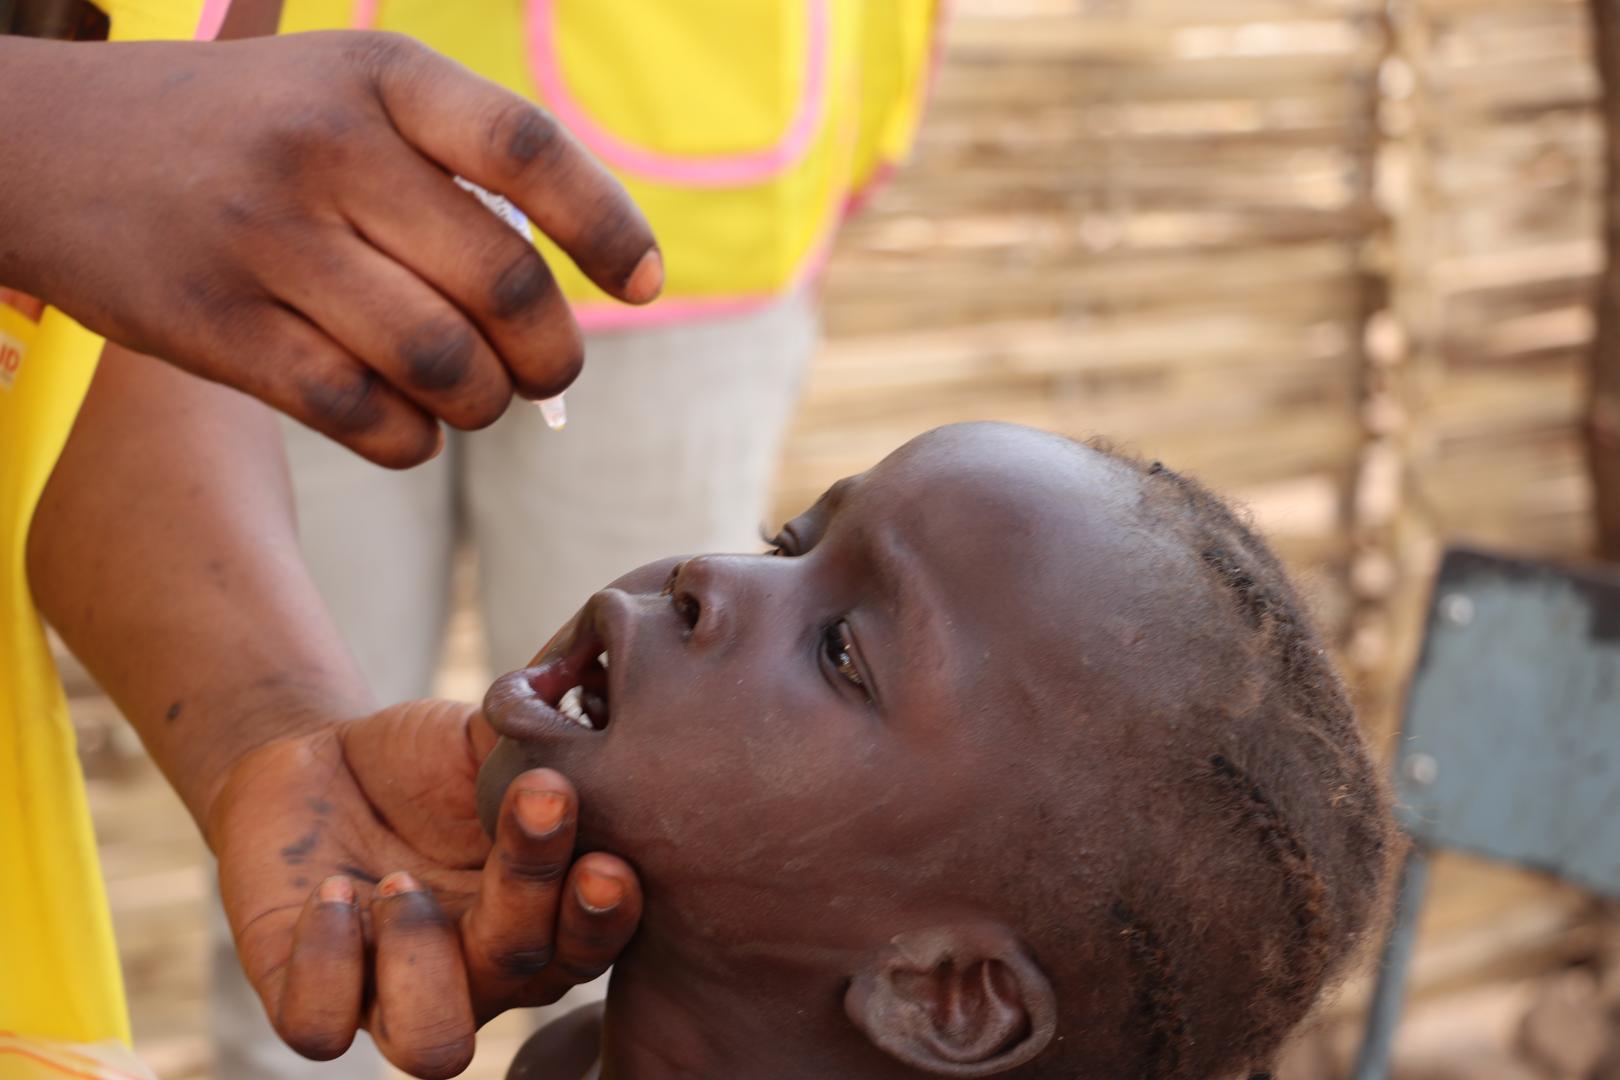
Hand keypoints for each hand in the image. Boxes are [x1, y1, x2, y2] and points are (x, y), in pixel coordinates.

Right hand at [0, 32, 660, 467]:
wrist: (42, 148)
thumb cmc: (237, 131)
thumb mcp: (340, 90)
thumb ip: (451, 165)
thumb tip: (573, 285)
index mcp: (375, 76)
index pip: (531, 152)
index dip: (607, 229)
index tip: (645, 284)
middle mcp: (325, 150)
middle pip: (503, 287)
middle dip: (554, 356)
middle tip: (549, 371)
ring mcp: (265, 241)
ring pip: (444, 366)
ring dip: (486, 405)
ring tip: (478, 397)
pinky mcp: (216, 330)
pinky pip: (366, 417)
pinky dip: (414, 441)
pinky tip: (411, 426)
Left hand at [208, 700, 640, 1078]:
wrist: (318, 763)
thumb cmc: (422, 760)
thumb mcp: (485, 738)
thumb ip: (540, 736)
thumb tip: (592, 704)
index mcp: (541, 921)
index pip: (590, 946)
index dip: (604, 918)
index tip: (603, 858)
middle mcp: (480, 975)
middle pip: (528, 976)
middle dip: (535, 891)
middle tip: (537, 801)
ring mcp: (394, 995)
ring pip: (433, 1048)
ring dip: (425, 960)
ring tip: (399, 879)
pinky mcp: (307, 995)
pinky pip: (321, 1028)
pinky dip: (326, 963)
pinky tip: (331, 889)